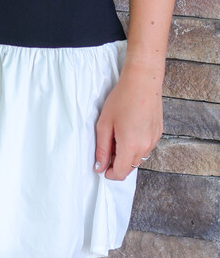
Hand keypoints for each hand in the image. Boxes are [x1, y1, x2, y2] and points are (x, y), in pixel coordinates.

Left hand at [94, 63, 162, 180]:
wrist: (142, 83)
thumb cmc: (122, 99)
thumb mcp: (104, 124)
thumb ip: (102, 148)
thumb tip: (99, 167)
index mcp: (130, 146)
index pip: (120, 173)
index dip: (110, 174)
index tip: (102, 168)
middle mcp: (145, 147)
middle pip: (129, 167)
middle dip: (117, 163)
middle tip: (107, 146)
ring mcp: (153, 141)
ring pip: (138, 158)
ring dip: (127, 155)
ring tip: (117, 135)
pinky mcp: (158, 134)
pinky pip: (145, 148)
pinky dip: (136, 146)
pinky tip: (129, 130)